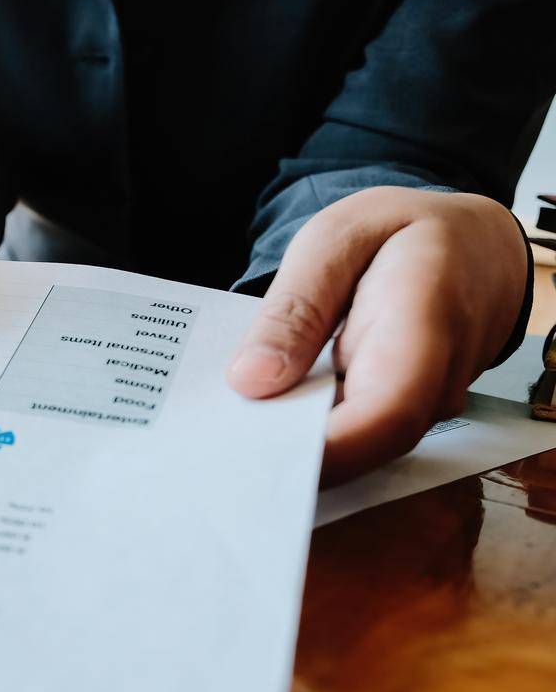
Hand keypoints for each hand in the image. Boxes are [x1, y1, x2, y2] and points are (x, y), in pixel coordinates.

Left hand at [226, 186, 528, 484]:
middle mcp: (437, 380)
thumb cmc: (408, 234)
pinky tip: (258, 420)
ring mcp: (426, 405)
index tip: (254, 457)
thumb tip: (251, 380)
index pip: (386, 411)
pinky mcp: (405, 414)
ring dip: (291, 447)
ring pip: (358, 448)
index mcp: (425, 320)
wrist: (480, 249)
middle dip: (288, 457)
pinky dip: (305, 431)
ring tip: (222, 440)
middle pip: (365, 445)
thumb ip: (296, 307)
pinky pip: (355, 434)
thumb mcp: (338, 238)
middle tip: (212, 457)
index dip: (325, 451)